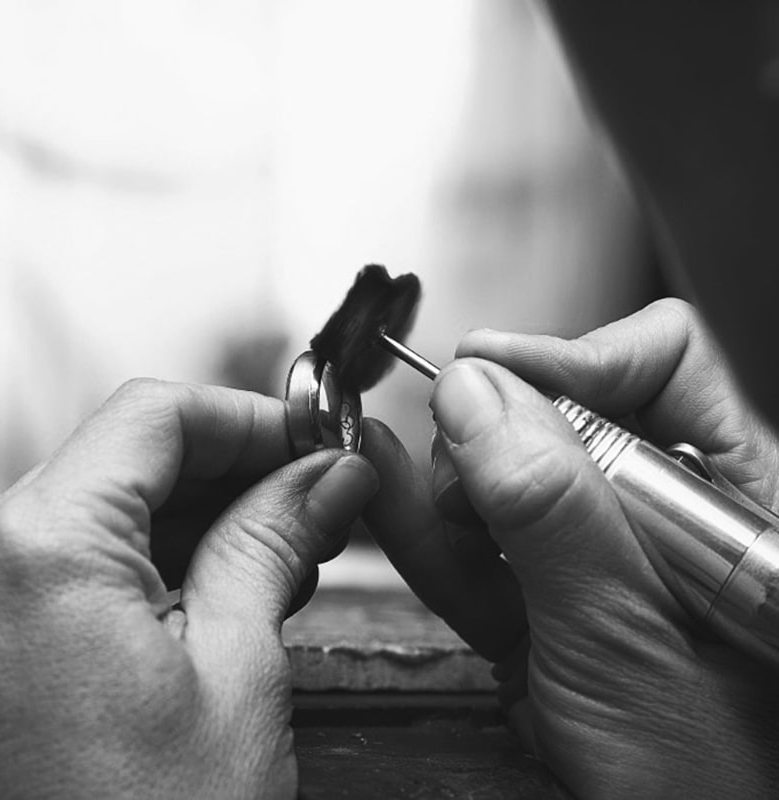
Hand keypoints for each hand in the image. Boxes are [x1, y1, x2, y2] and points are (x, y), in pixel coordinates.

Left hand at [0, 379, 378, 798]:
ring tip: (294, 548)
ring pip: (126, 499)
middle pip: (140, 452)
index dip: (251, 417)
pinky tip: (239, 579)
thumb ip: (278, 540)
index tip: (315, 439)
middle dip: (242, 466)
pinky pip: (103, 550)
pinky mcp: (14, 627)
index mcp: (37, 544)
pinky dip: (176, 551)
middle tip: (324, 496)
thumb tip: (330, 473)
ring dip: (216, 510)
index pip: (158, 413)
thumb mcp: (239, 669)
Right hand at [364, 299, 778, 798]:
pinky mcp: (542, 601)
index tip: (492, 373)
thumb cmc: (710, 780)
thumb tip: (477, 397)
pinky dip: (432, 532)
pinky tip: (393, 500)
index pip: (660, 363)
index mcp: (730, 497)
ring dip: (453, 483)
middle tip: (457, 462)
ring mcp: (595, 558)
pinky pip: (478, 547)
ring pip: (507, 477)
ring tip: (423, 497)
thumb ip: (551, 510)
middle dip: (496, 430)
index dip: (573, 359)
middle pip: (565, 413)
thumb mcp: (627, 634)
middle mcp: (661, 514)